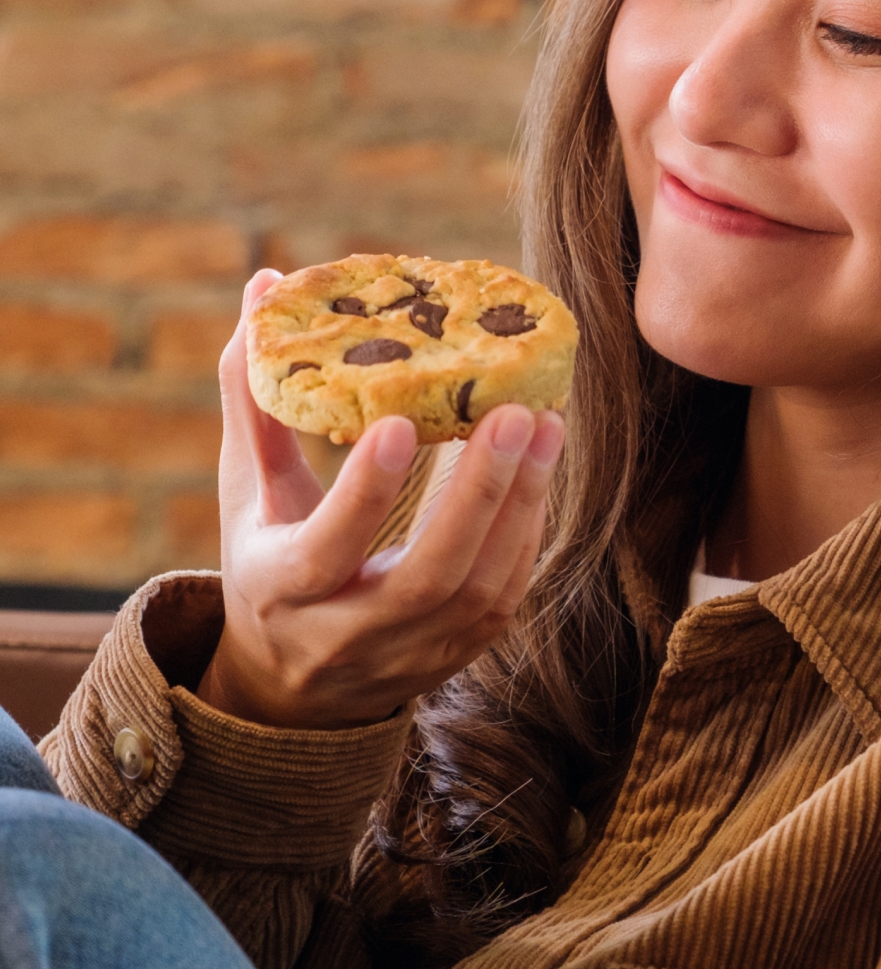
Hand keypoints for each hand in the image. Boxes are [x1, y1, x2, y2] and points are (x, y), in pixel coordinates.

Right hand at [198, 269, 563, 729]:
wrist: (294, 685)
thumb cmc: (269, 557)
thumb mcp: (248, 490)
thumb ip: (254, 393)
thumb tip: (266, 283)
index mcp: (281, 592)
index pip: (325, 551)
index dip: (364, 493)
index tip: (399, 422)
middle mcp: (346, 635)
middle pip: (426, 579)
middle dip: (476, 495)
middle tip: (514, 412)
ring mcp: (410, 654)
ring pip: (478, 591)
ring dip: (518, 504)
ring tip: (543, 425)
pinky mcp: (458, 655)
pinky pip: (504, 595)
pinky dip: (527, 529)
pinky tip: (540, 465)